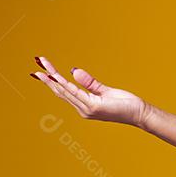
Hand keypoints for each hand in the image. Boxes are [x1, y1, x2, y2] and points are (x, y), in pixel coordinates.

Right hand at [30, 55, 146, 127]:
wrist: (138, 113)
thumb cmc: (125, 104)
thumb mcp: (105, 91)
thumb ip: (89, 83)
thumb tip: (73, 70)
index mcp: (84, 106)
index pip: (64, 91)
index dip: (52, 81)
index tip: (41, 69)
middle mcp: (82, 110)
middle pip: (60, 91)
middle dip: (48, 77)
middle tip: (37, 63)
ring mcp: (87, 110)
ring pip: (65, 91)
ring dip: (52, 79)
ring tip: (42, 68)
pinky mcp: (93, 107)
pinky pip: (76, 93)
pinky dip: (65, 85)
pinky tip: (57, 77)